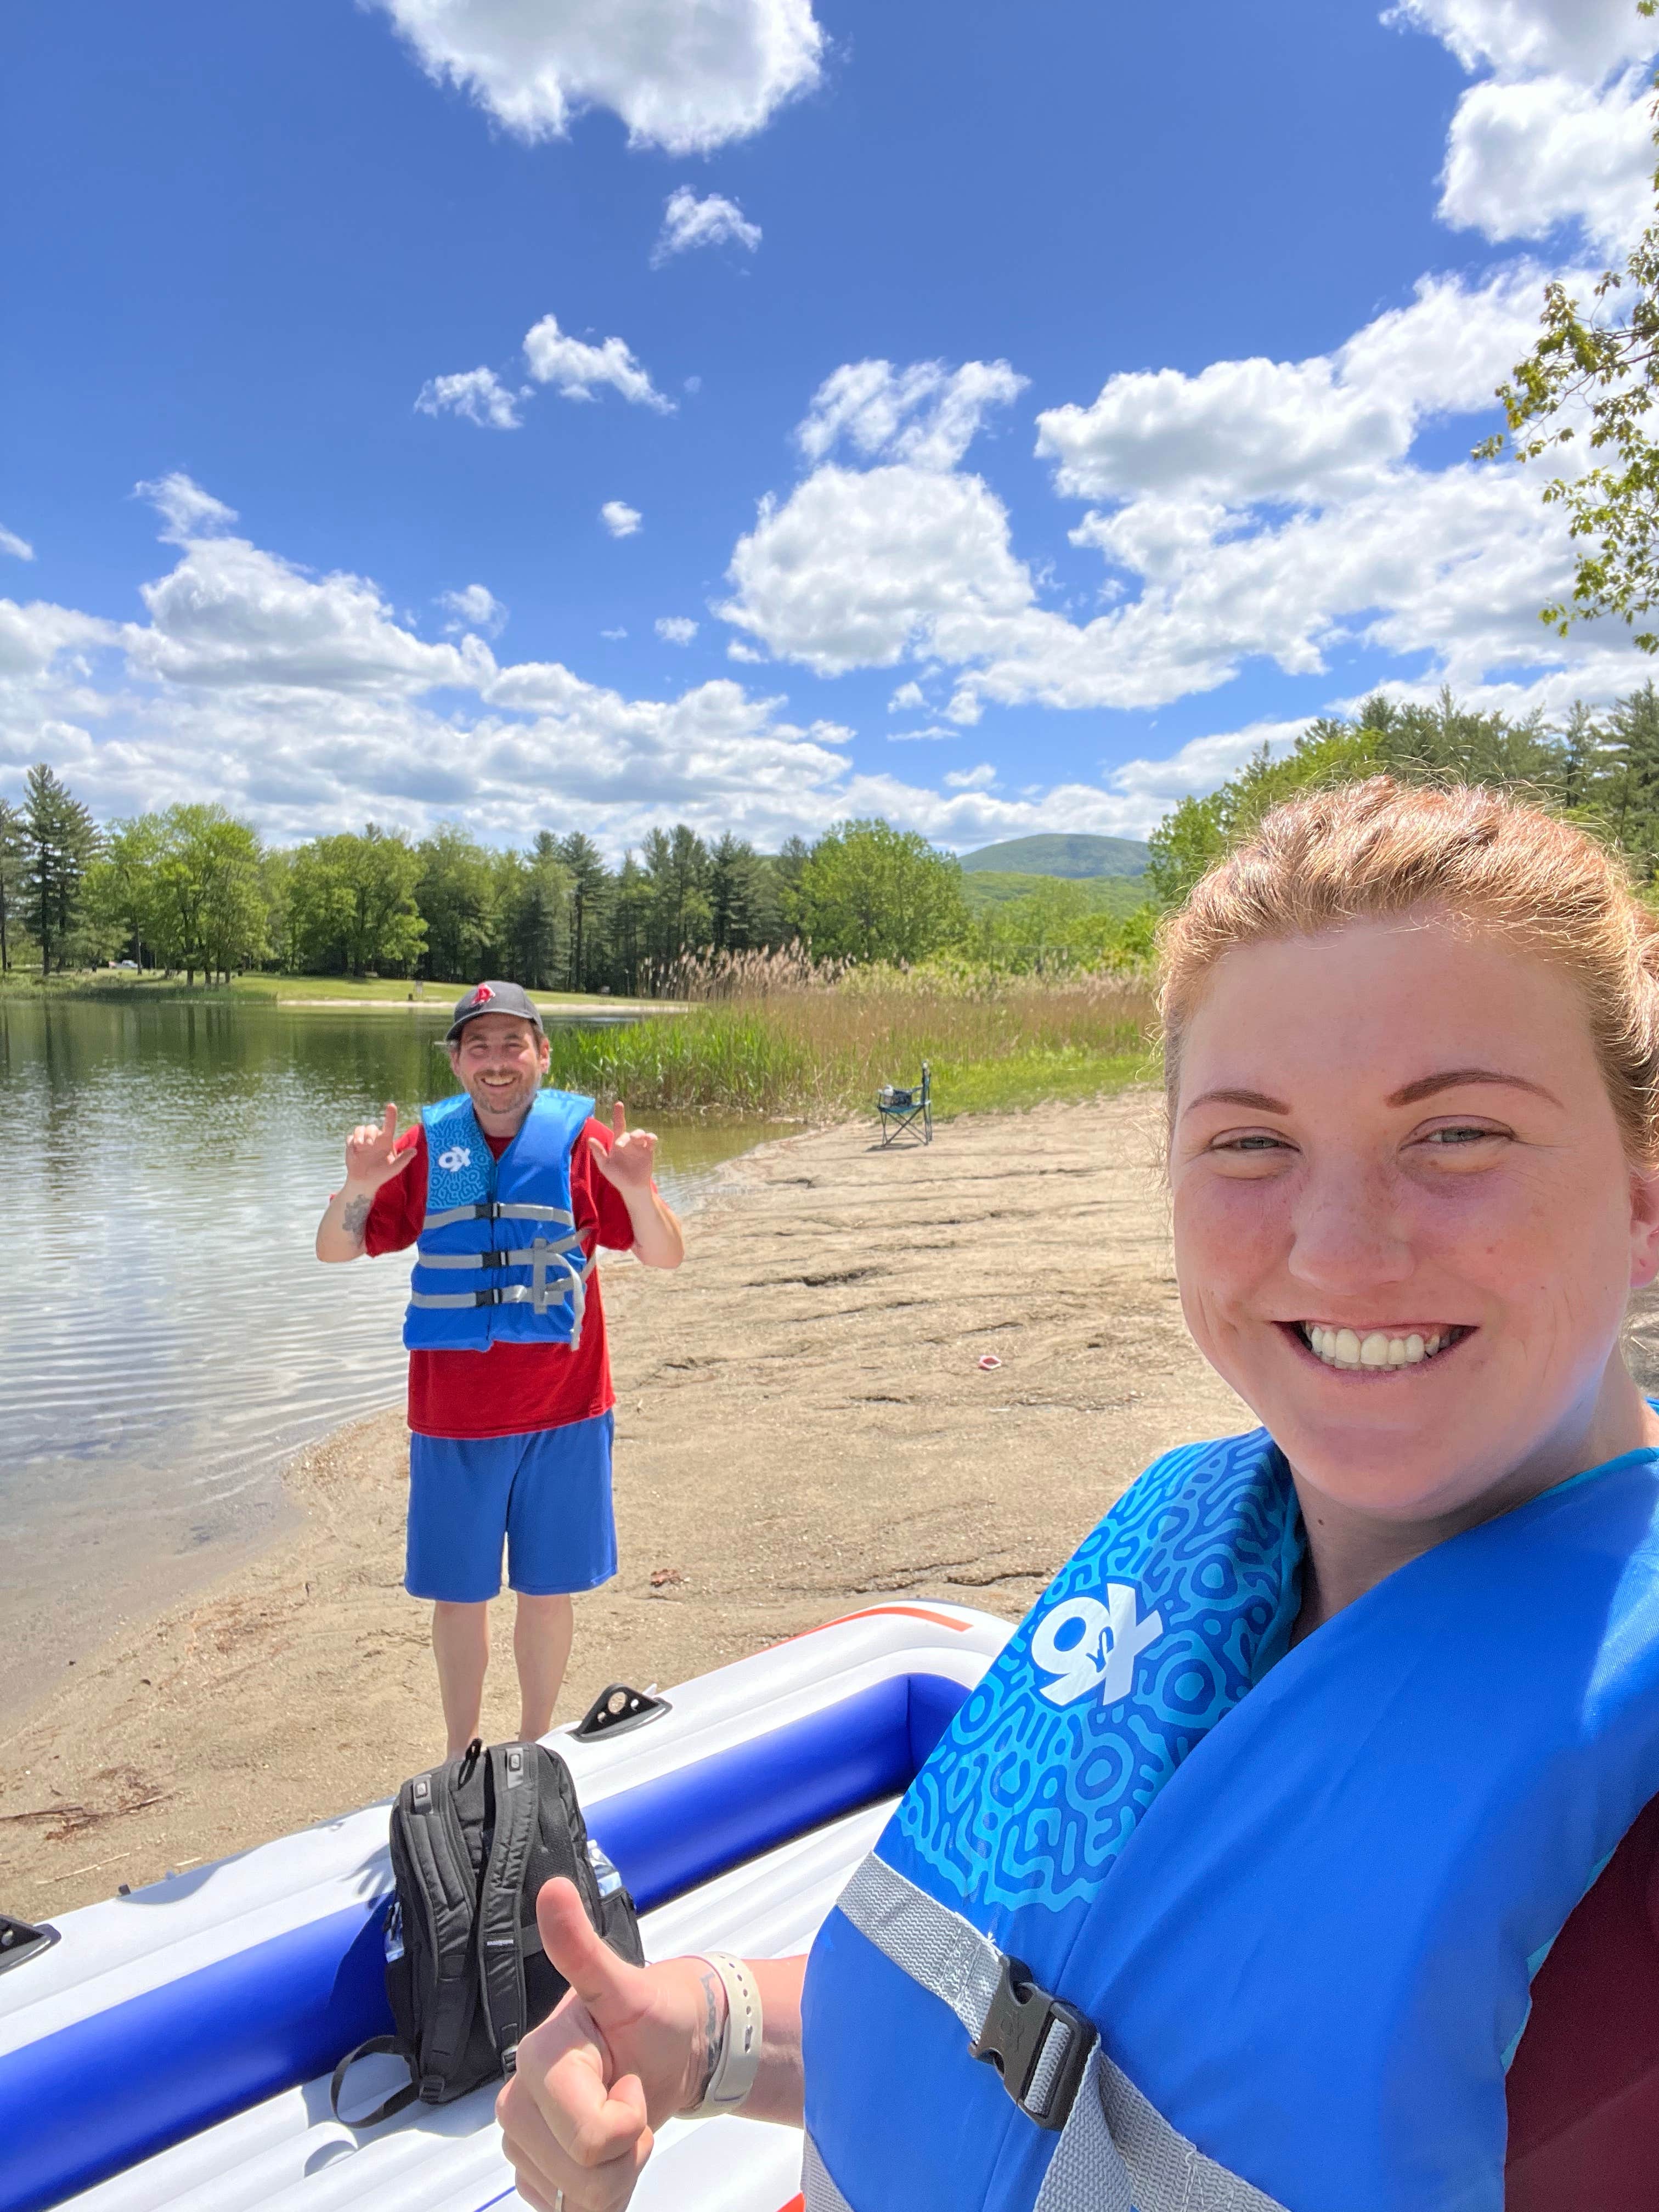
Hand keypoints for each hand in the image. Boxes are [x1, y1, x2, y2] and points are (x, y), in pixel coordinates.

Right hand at [343, 1104, 413, 1191]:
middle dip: (369, 1133)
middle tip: (369, 1145)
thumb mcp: (394, 1169)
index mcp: (386, 1141)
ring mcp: (362, 1141)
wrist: (365, 1182)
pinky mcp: (352, 1145)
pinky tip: (354, 1151)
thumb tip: (414, 1150)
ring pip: (359, 1128)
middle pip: (371, 1127)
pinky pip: (350, 1137)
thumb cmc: (381, 1175)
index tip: (391, 1105)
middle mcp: (375, 1138)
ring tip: (360, 1146)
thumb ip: (403, 1160)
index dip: (390, 1115)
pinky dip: (351, 1142)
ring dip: (359, 1135)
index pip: (389, 1125)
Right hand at [496, 1878, 718, 2211]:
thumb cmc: (650, 2016)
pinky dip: (600, 2188)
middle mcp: (517, 2100)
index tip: (630, 2078)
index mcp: (538, 2057)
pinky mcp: (534, 2170)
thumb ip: (583, 1948)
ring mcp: (523, 2139)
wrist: (667, 2049)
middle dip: (623, 2148)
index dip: (626, 2119)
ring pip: (575, 2197)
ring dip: (615, 2171)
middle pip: (581, 2172)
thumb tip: (554, 1890)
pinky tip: (607, 2147)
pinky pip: (566, 2207)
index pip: (588, 2136)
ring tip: (621, 2120)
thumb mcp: (627, 1983)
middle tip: (630, 2099)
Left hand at [589, 1101, 657, 1193]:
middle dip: (626, 1138)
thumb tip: (590, 1139)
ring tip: (635, 1139)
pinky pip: (652, 1140)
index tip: (618, 1103)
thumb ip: (598, 1153)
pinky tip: (649, 1141)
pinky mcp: (649, 1151)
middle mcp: (630, 1142)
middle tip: (620, 1146)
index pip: (619, 1125)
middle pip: (630, 1133)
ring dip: (638, 1134)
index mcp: (618, 1143)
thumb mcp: (605, 1165)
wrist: (631, 1187)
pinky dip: (651, 1138)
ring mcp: (640, 1146)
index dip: (619, 1114)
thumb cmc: (617, 1176)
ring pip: (641, 1134)